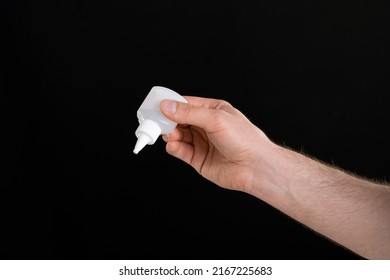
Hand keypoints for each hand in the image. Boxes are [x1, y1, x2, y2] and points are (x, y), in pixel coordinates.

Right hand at [160, 96, 274, 192]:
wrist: (255, 167)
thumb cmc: (245, 140)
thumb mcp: (215, 119)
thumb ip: (189, 113)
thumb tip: (168, 106)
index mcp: (213, 111)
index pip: (186, 104)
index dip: (171, 105)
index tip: (157, 106)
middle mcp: (206, 126)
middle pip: (179, 121)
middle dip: (168, 121)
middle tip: (157, 122)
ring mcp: (202, 143)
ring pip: (178, 136)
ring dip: (171, 135)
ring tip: (169, 135)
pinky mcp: (199, 159)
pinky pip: (181, 151)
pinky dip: (174, 148)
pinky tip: (174, 146)